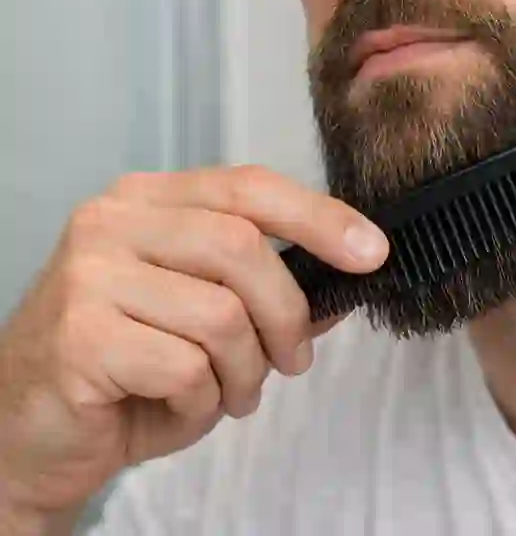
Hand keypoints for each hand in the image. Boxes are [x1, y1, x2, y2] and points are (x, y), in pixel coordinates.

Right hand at [0, 167, 388, 521]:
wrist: (26, 436)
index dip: (319, 216)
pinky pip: (185, 366)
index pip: (249, 187)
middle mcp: (113, 220)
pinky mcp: (78, 334)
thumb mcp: (208, 321)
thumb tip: (348, 281)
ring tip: (231, 394)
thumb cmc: (127, 369)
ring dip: (246, 370)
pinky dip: (202, 402)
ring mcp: (89, 274)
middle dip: (287, 312)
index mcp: (148, 199)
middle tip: (294, 361)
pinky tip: (180, 409)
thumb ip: (272, 293)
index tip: (373, 252)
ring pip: (220, 313)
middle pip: (242, 246)